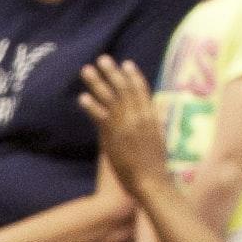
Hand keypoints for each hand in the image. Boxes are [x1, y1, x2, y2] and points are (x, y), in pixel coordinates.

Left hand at [78, 58, 172, 195]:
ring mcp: (126, 125)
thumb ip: (154, 122)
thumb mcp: (159, 138)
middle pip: (123, 88)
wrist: (151, 182)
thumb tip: (154, 111)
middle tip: (102, 59)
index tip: (126, 63)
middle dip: (112, 72)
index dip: (133, 75)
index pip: (142, 90)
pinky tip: (82, 98)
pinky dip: (91, 106)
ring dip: (96, 82)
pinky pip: (100, 117)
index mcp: (152, 117)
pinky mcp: (114, 136)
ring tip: (87, 70)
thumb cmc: (156, 165)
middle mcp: (139, 116)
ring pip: (110, 98)